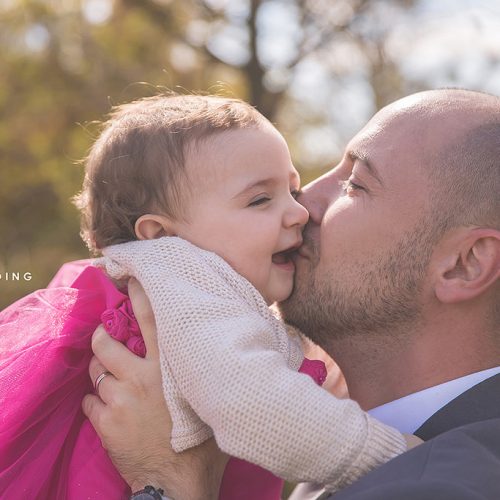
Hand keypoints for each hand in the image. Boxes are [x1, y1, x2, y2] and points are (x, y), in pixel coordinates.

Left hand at [82, 278, 227, 498]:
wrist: (179, 484)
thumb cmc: (203, 441)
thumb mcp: (213, 398)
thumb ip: (210, 371)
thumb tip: (229, 347)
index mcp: (169, 366)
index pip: (150, 319)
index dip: (139, 295)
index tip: (130, 279)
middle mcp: (142, 377)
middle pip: (106, 344)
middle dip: (101, 337)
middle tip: (104, 336)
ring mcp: (120, 400)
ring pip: (96, 373)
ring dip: (100, 374)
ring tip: (110, 380)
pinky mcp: (106, 423)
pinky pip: (89, 402)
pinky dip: (95, 403)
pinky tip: (109, 410)